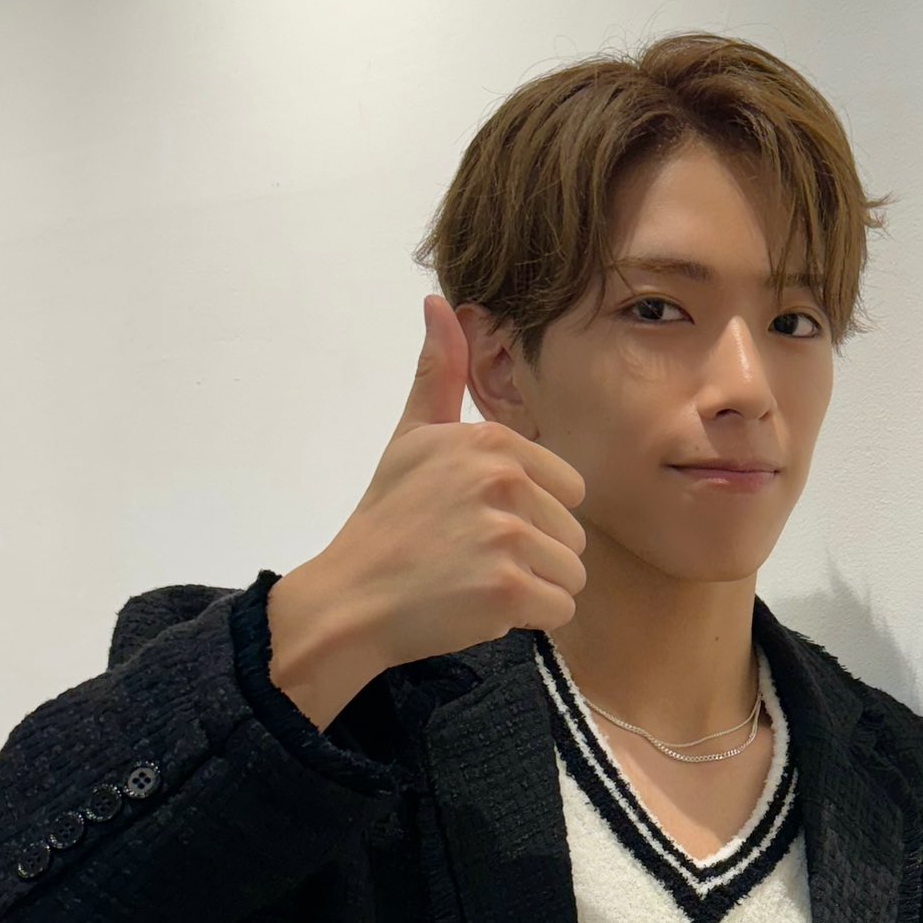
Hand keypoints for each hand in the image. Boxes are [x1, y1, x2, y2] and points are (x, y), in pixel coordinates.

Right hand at [299, 294, 587, 675]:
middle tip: (472, 558)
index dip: (531, 514)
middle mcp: (503, 479)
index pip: (568, 488)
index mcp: (491, 441)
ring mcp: (506, 534)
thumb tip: (439, 303)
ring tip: (476, 582)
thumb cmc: (387, 521)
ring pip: (572, 572)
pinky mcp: (507, 588)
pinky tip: (480, 608)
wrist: (350, 599)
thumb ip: (437, 374)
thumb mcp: (411, 438)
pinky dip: (528, 619)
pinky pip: (560, 609)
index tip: (477, 523)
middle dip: (534, 555)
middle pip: (573, 532)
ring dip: (534, 589)